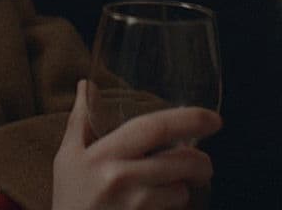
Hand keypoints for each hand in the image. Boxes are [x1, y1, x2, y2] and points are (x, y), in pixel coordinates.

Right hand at [52, 80, 220, 209]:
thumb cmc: (69, 200)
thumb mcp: (67, 158)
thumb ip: (79, 120)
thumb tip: (86, 85)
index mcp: (104, 154)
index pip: (154, 128)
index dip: (190, 119)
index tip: (214, 119)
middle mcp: (120, 179)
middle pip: (181, 162)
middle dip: (202, 163)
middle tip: (203, 165)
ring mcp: (134, 208)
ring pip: (181, 192)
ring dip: (182, 191)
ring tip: (169, 191)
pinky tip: (160, 209)